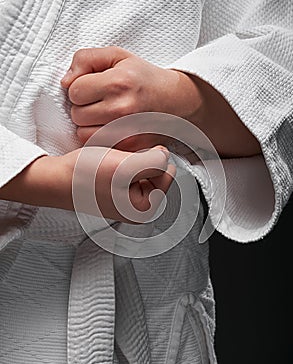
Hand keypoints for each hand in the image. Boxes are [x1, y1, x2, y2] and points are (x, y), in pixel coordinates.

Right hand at [0, 146, 174, 221]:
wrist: (55, 178)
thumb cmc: (83, 176)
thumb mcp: (125, 167)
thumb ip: (153, 162)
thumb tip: (165, 155)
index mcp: (145, 209)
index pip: (168, 172)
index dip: (151, 158)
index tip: (132, 156)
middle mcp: (139, 207)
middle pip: (157, 169)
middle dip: (141, 159)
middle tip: (119, 159)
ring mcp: (129, 199)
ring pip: (144, 166)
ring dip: (132, 157)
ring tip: (113, 160)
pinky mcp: (119, 189)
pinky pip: (131, 168)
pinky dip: (123, 160)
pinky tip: (109, 161)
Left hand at [61, 46, 260, 156]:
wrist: (174, 102)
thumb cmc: (143, 79)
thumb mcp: (117, 56)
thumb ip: (86, 59)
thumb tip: (65, 82)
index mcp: (118, 83)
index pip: (74, 90)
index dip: (80, 87)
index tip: (94, 87)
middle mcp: (122, 109)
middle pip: (77, 114)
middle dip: (83, 107)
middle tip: (101, 102)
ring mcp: (126, 132)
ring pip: (83, 134)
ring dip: (88, 126)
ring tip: (104, 117)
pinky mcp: (128, 149)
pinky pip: (96, 148)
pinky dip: (98, 140)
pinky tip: (110, 129)